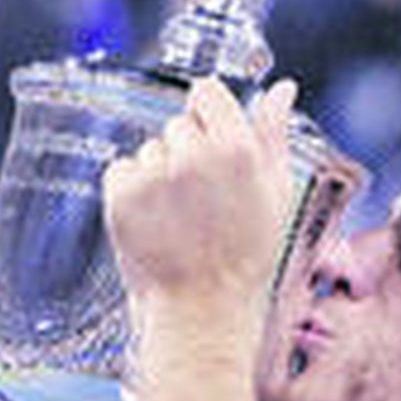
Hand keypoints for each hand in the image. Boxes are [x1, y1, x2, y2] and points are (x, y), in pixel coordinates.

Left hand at [100, 77, 296, 400]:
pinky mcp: (120, 195)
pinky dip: (129, 193)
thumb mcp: (275, 195)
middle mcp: (193, 154)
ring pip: (148, 151)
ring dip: (157, 177)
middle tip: (199, 204)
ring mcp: (154, 175)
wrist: (200, 312)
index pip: (206, 92)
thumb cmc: (244, 257)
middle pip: (177, 125)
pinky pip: (119, 171)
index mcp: (237, 148)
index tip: (210, 150)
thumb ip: (274, 136)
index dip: (208, 118)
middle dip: (184, 155)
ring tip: (177, 221)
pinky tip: (152, 224)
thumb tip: (281, 88)